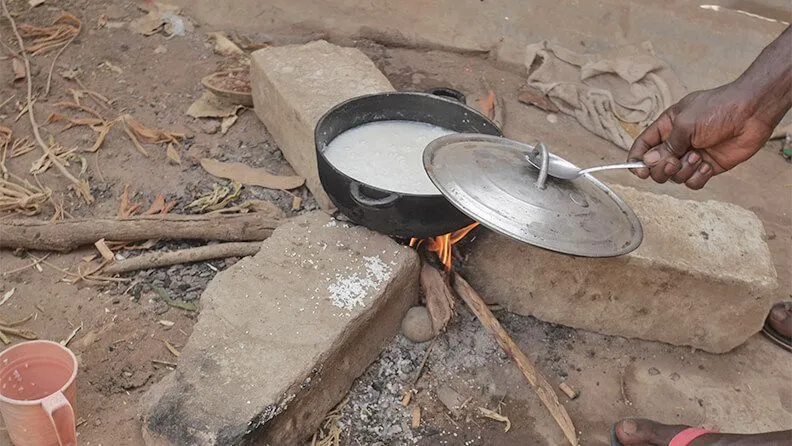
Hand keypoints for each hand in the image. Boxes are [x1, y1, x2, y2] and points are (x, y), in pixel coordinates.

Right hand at [628, 25, 790, 189]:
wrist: (751, 112)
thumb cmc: (717, 109)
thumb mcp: (685, 124)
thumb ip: (666, 146)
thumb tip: (649, 162)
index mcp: (667, 127)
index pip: (643, 146)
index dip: (637, 159)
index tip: (638, 170)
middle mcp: (677, 143)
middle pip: (656, 167)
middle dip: (661, 169)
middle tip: (672, 162)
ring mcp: (692, 156)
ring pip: (674, 176)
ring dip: (683, 170)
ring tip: (698, 157)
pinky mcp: (708, 167)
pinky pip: (692, 183)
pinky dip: (697, 178)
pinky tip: (707, 166)